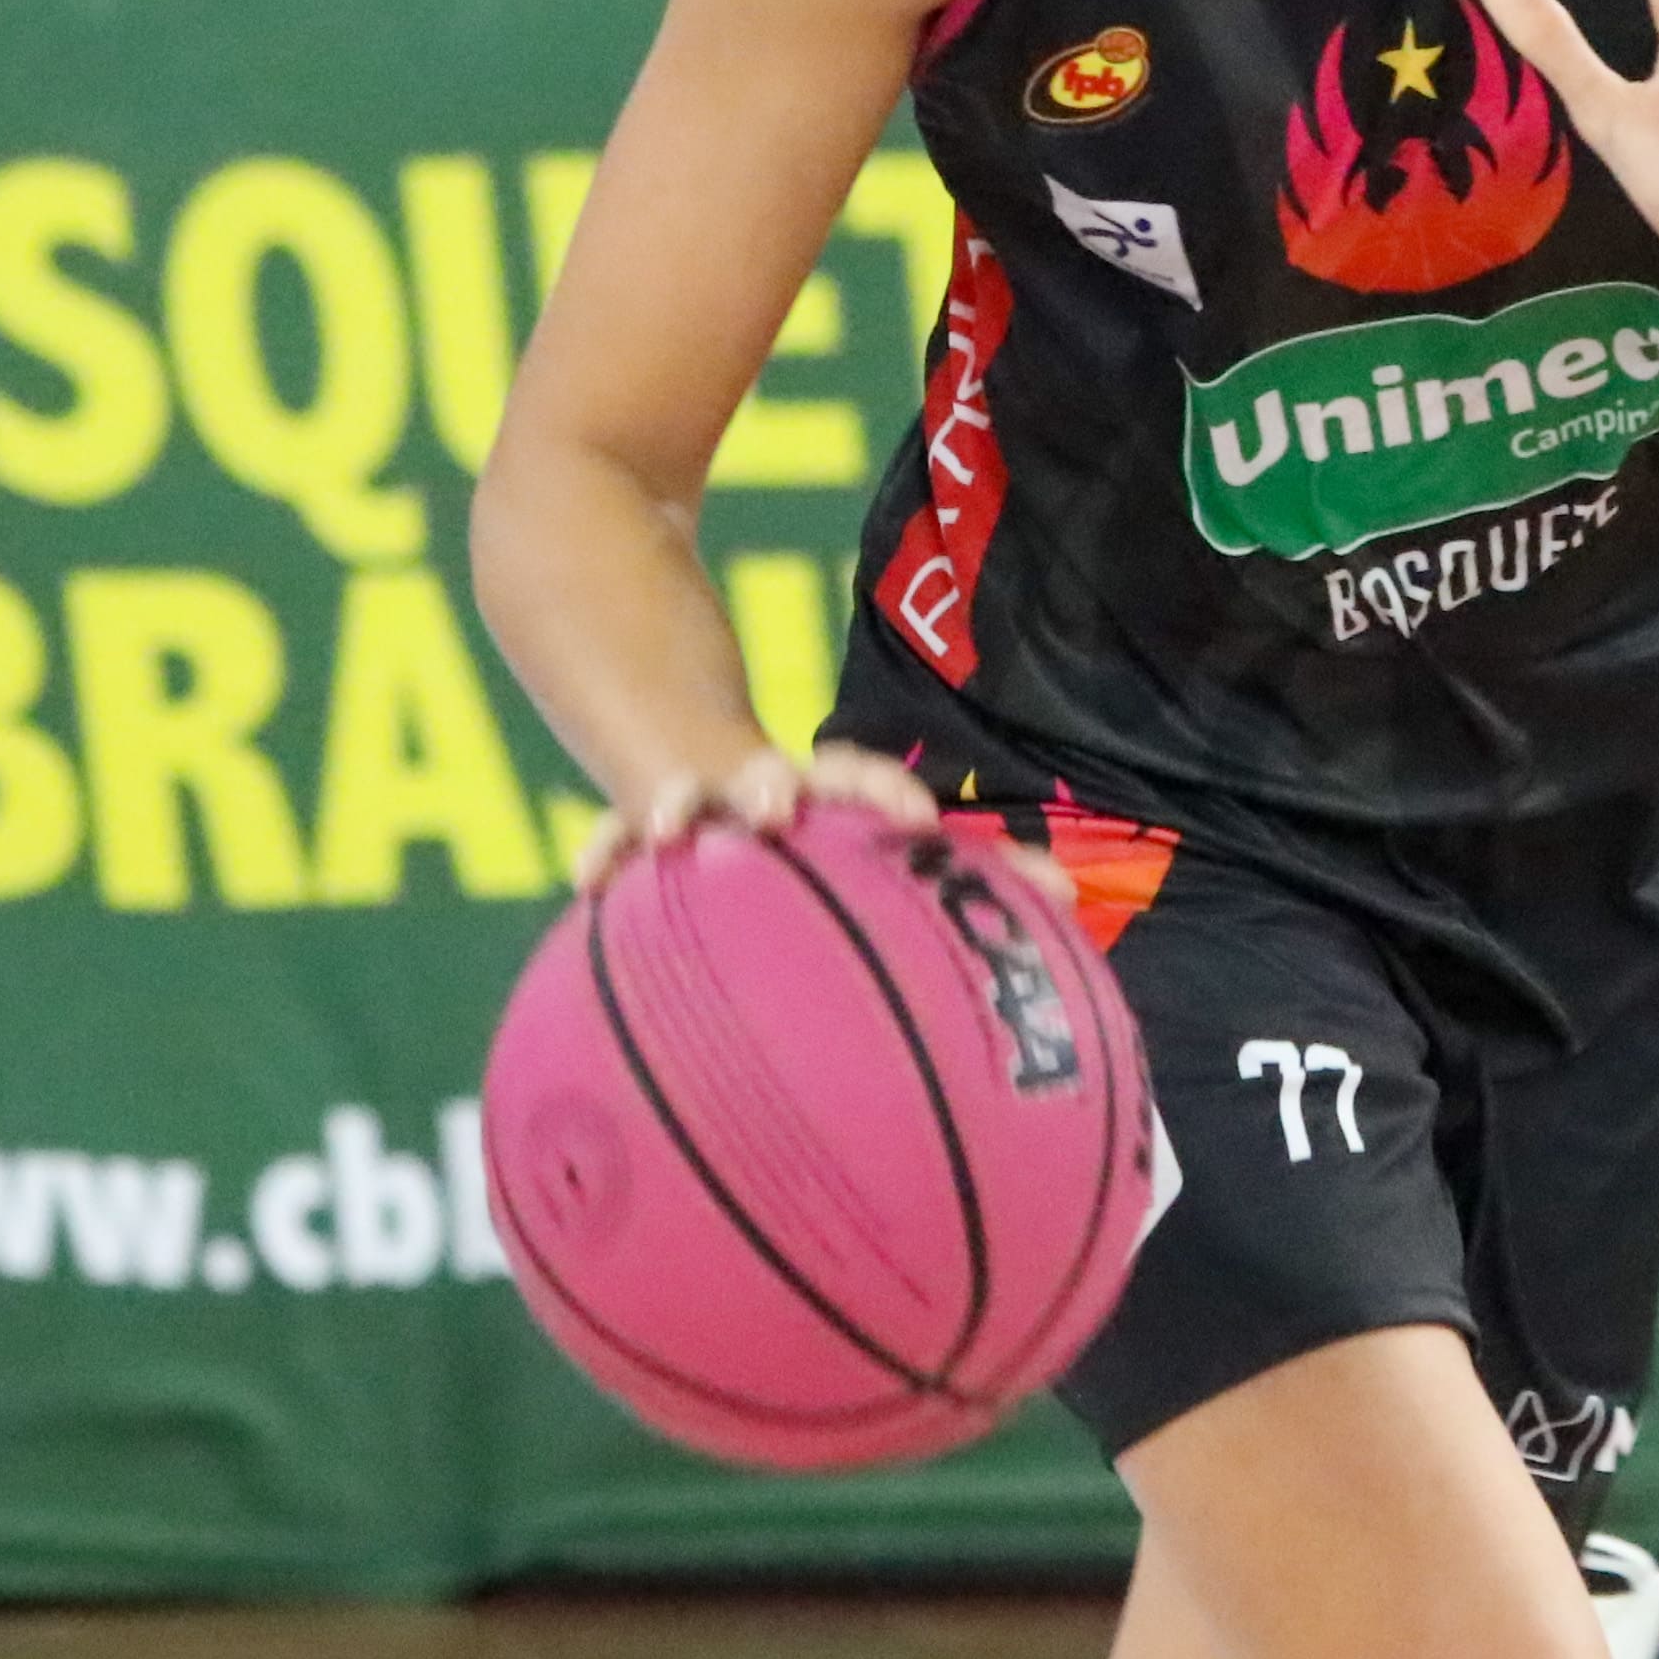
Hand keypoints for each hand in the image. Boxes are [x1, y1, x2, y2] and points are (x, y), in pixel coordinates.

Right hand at [579, 737, 945, 888]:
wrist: (697, 760)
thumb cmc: (814, 836)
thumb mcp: (879, 848)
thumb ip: (974, 873)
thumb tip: (1069, 899)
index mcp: (826, 794)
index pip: (861, 780)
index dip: (887, 793)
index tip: (917, 821)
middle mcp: (759, 791)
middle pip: (767, 777)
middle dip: (771, 785)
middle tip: (777, 806)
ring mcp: (698, 807)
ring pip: (686, 797)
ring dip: (680, 804)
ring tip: (671, 828)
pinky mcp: (640, 830)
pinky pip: (615, 840)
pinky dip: (603, 852)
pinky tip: (588, 882)